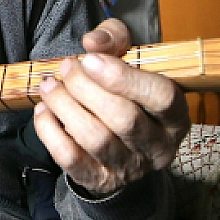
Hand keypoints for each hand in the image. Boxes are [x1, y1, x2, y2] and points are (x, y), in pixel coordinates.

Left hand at [31, 18, 190, 197]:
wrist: (120, 142)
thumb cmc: (127, 91)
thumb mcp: (130, 57)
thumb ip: (115, 40)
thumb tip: (92, 42)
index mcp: (176, 115)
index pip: (162, 98)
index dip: (123, 77)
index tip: (89, 59)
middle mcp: (159, 146)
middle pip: (124, 119)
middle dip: (86, 88)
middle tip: (65, 67)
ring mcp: (130, 168)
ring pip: (96, 139)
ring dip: (65, 107)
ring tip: (49, 86)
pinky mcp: (100, 179)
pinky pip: (71, 159)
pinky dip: (50, 131)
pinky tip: (44, 110)